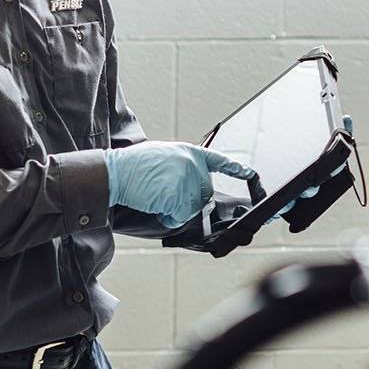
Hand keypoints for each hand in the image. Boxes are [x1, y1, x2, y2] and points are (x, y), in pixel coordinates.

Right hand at [108, 142, 256, 227]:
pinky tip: (155, 204)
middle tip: (163, 194)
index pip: (219, 161)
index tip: (252, 174)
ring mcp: (188, 181)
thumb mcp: (163, 155)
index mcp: (190, 152)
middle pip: (204, 194)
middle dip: (186, 200)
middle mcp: (194, 165)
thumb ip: (181, 165)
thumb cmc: (134, 165)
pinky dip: (167, 217)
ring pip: (192, 208)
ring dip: (174, 209)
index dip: (236, 169)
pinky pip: (180, 216)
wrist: (116, 171)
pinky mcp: (179, 196)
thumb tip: (188, 183)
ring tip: (155, 196)